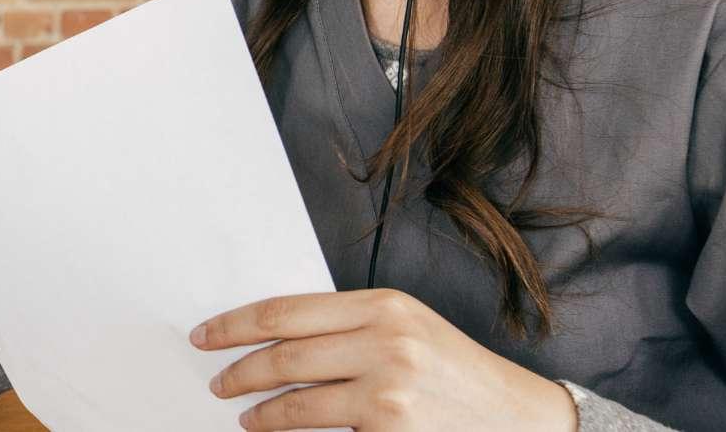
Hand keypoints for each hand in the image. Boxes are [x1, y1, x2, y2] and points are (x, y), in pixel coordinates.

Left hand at [193, 288, 577, 431]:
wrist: (517, 418)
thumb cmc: (457, 375)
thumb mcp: (408, 330)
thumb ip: (350, 328)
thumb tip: (277, 339)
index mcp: (383, 305)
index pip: (286, 311)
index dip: (236, 324)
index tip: (208, 334)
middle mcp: (384, 340)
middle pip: (282, 354)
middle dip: (239, 370)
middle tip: (217, 380)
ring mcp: (387, 388)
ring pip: (294, 401)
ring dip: (259, 412)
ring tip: (244, 414)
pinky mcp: (388, 429)